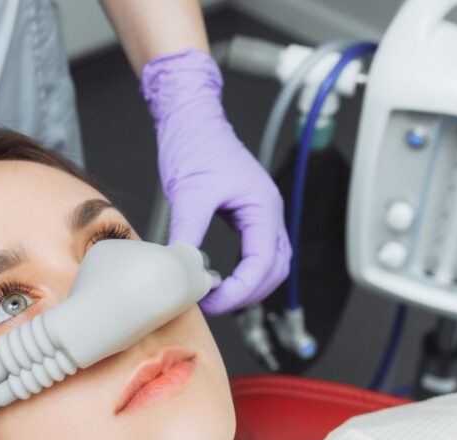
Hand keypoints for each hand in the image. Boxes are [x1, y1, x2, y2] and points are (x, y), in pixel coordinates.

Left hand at [141, 48, 290, 314]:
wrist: (192, 118)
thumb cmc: (196, 144)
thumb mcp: (189, 192)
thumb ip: (188, 232)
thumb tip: (181, 268)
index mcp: (263, 206)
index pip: (262, 264)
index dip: (239, 290)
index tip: (211, 302)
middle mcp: (269, 212)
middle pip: (275, 270)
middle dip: (247, 293)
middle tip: (212, 304)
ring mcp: (262, 214)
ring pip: (271, 265)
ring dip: (248, 286)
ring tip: (215, 296)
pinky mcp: (248, 215)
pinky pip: (257, 253)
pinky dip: (244, 272)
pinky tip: (219, 277)